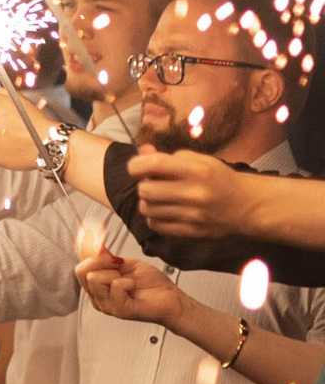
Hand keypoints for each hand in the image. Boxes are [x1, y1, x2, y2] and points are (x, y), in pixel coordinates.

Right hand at [76, 249, 186, 330]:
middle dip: (101, 261)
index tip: (98, 239)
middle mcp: (98, 298)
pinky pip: (115, 286)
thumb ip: (106, 256)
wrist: (172, 299)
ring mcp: (108, 306)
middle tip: (118, 264)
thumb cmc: (152, 285)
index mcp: (97, 288)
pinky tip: (133, 287)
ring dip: (114, 273)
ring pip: (94, 278)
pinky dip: (127, 282)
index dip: (88, 250)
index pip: (80, 267)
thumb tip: (92, 240)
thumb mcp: (126, 264)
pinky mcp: (120, 310)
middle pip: (82, 271)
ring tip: (127, 280)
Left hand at [126, 146, 267, 240]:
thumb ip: (168, 157)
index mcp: (196, 170)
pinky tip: (165, 210)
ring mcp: (192, 216)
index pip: (153, 165)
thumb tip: (141, 151)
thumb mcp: (199, 160)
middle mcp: (193, 194)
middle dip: (144, 184)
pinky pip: (155, 225)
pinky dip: (154, 217)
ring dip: (148, 201)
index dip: (136, 165)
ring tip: (160, 197)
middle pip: (145, 190)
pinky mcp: (190, 232)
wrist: (245, 205)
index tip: (137, 167)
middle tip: (153, 183)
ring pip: (147, 209)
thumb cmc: (219, 178)